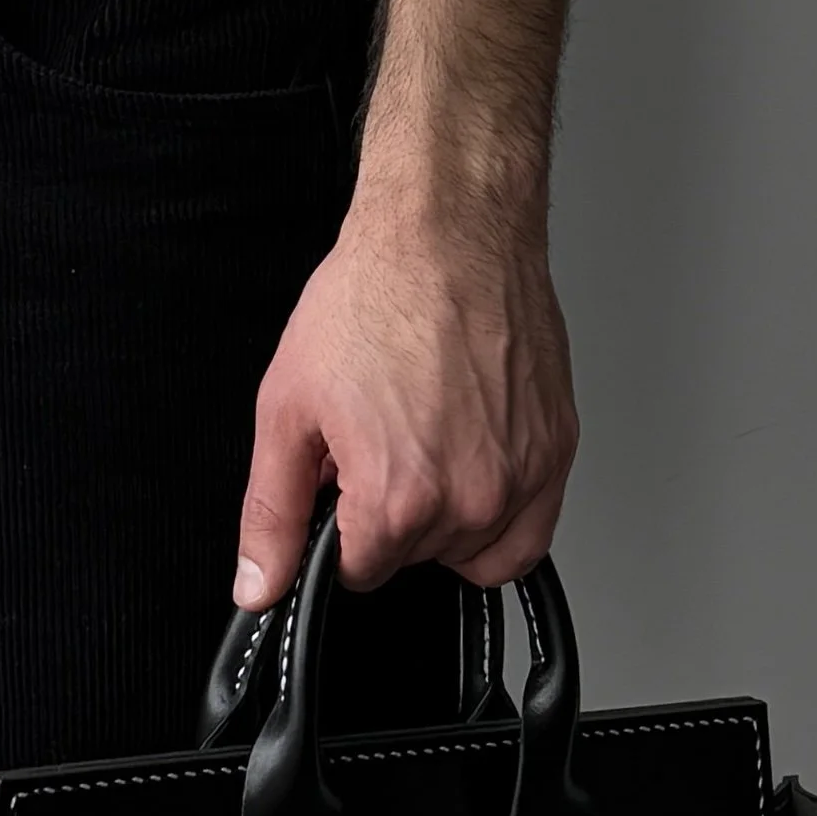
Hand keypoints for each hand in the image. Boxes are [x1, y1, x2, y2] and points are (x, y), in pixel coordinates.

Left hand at [233, 169, 578, 605]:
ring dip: (445, 519)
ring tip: (427, 442)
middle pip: (415, 561)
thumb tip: (259, 586)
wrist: (448, 229)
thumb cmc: (374, 298)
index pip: (360, 571)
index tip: (345, 480)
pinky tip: (471, 469)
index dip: (341, 526)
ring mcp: (521, 478)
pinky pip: (529, 534)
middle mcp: (470, 500)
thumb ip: (271, 514)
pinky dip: (500, 520)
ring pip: (472, 552)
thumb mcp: (287, 411)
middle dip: (390, 514)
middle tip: (383, 441)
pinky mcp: (556, 451)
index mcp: (399, 500)